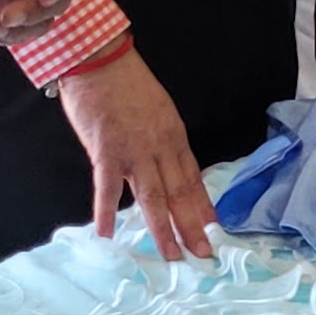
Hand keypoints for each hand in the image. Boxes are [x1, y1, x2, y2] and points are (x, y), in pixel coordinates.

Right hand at [56, 56, 214, 258]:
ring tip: (170, 255)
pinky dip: (107, 211)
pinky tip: (107, 233)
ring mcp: (135, 151)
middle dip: (192, 226)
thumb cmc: (127, 84)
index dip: (203, 206)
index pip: (193, 178)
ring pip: (153, 196)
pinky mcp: (107, 151)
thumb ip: (161, 141)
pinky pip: (108, 187)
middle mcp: (160, 147)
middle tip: (203, 254)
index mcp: (174, 137)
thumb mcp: (157, 111)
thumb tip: (164, 167)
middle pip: (180, 193)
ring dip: (162, 228)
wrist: (102, 60)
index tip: (213, 230)